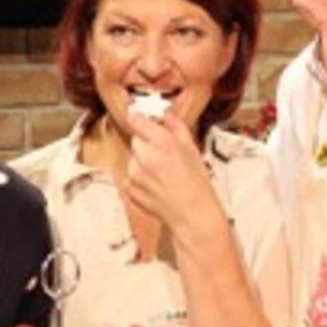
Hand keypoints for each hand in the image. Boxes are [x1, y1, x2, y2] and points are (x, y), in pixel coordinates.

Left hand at [122, 110, 223, 240]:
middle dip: (146, 144)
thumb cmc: (196, 183)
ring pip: (133, 158)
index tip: (138, 114)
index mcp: (163, 142)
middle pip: (136, 139)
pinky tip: (155, 185)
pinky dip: (139, 179)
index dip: (138, 117)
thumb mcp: (192, 147)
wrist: (192, 213)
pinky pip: (130, 176)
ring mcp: (135, 173)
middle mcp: (146, 156)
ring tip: (162, 174)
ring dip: (142, 162)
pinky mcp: (129, 188)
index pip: (137, 120)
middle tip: (163, 156)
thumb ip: (175, 125)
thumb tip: (163, 112)